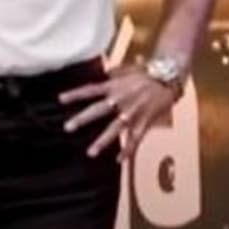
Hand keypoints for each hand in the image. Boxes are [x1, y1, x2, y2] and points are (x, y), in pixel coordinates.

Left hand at [58, 65, 177, 160]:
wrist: (169, 77)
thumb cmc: (148, 72)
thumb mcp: (128, 69)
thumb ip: (114, 73)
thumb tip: (105, 73)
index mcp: (114, 86)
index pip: (90, 90)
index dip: (75, 94)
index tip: (60, 99)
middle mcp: (120, 100)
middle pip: (98, 110)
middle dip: (82, 119)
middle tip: (67, 127)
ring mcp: (131, 112)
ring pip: (115, 129)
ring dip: (102, 141)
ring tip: (90, 153)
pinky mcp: (144, 122)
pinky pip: (134, 139)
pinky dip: (128, 150)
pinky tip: (119, 160)